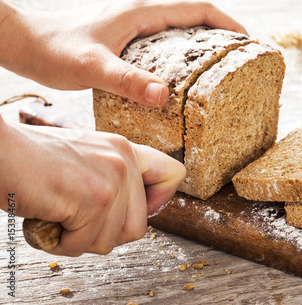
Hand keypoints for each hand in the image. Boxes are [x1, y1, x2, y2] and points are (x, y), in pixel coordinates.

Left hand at [0, 0, 247, 106]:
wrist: (24, 43)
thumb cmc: (54, 50)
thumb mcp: (92, 67)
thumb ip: (128, 81)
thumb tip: (164, 96)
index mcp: (142, 12)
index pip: (199, 9)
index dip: (228, 24)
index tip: (248, 42)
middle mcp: (142, 13)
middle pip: (195, 16)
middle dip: (222, 33)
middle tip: (240, 60)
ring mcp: (134, 23)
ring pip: (180, 27)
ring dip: (203, 42)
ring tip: (219, 69)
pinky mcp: (125, 36)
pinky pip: (165, 40)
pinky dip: (182, 52)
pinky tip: (181, 76)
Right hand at [0, 118, 185, 255]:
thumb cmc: (34, 162)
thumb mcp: (87, 160)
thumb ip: (115, 180)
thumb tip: (136, 214)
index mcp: (126, 150)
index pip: (174, 174)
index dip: (159, 202)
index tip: (129, 210)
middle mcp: (125, 161)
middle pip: (139, 227)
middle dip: (103, 234)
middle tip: (74, 219)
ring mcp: (112, 179)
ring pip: (112, 241)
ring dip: (78, 239)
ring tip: (57, 215)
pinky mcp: (94, 199)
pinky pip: (84, 244)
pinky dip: (59, 242)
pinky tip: (46, 218)